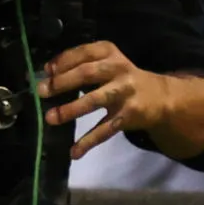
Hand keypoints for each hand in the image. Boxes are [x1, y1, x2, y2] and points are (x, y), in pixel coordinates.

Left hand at [39, 42, 199, 159]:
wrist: (162, 97)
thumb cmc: (122, 77)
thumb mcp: (107, 62)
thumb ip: (81, 64)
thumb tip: (47, 73)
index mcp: (110, 53)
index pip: (84, 53)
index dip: (63, 60)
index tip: (46, 71)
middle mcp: (119, 70)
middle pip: (87, 74)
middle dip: (62, 82)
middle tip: (41, 92)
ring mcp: (124, 93)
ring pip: (94, 100)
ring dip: (70, 110)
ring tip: (50, 118)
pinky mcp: (128, 116)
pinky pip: (105, 129)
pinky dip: (89, 141)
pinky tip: (74, 152)